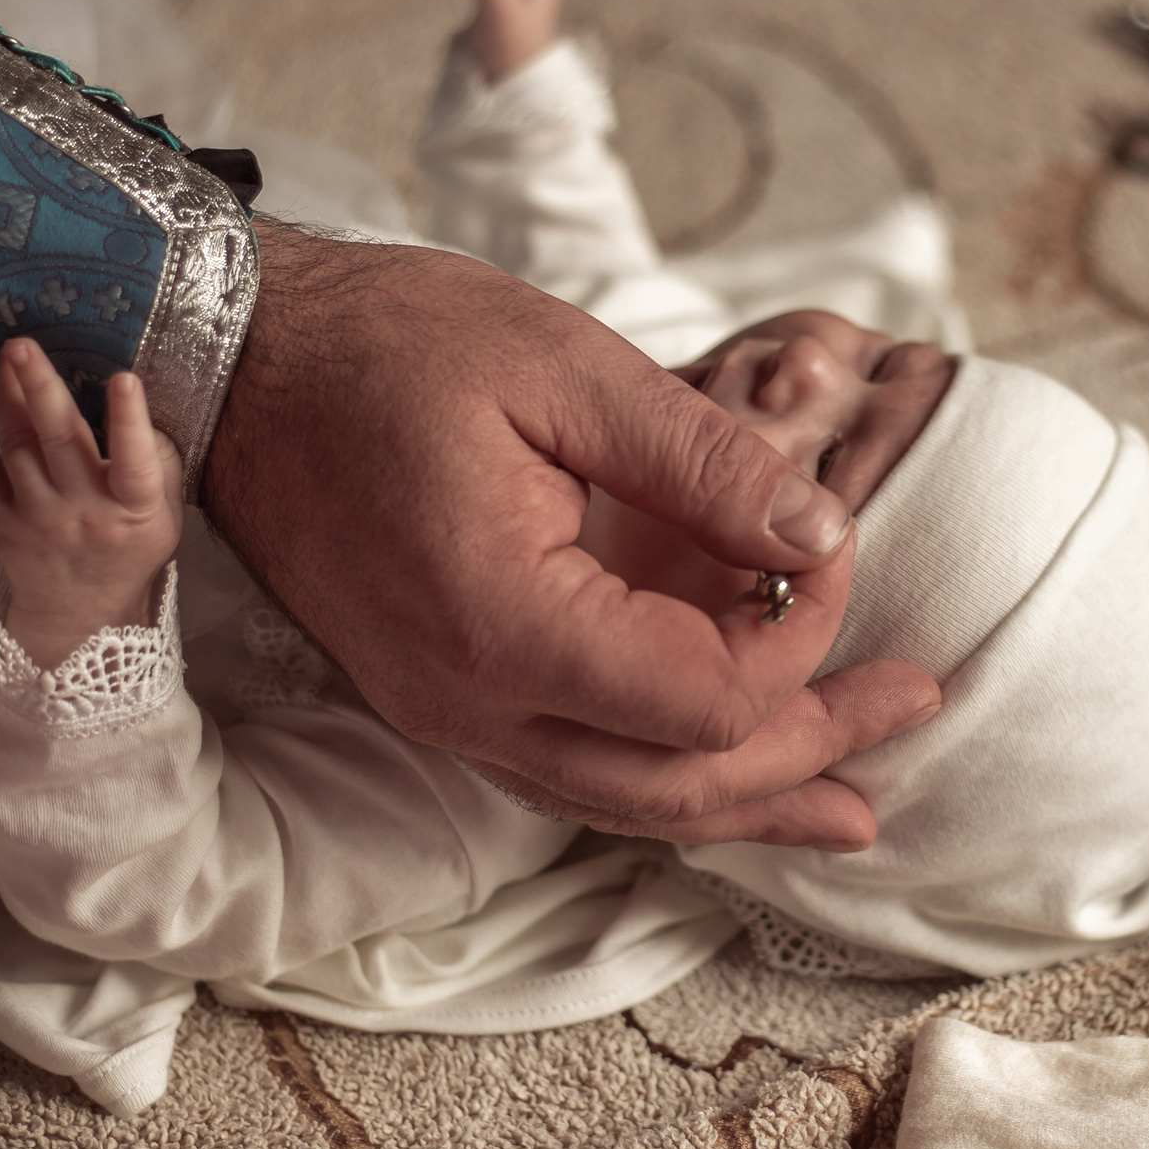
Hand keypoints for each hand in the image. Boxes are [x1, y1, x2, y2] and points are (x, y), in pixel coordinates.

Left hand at [0, 338, 183, 668]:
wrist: (81, 612)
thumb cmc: (129, 546)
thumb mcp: (163, 515)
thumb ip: (157, 463)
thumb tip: (137, 407)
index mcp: (134, 510)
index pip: (135, 462)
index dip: (129, 421)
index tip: (124, 379)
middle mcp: (83, 512)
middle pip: (60, 444)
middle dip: (42, 390)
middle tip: (23, 346)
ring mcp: (37, 515)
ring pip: (17, 446)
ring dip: (9, 395)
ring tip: (6, 354)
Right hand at [201, 226, 942, 851]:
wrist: (235, 360)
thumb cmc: (386, 343)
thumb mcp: (566, 367)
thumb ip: (708, 465)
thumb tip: (824, 540)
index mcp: (506, 624)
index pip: (706, 702)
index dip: (801, 642)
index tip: (833, 548)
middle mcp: (468, 704)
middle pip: (677, 787)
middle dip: (808, 754)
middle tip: (913, 706)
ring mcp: (443, 716)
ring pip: (622, 805)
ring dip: (746, 800)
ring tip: (854, 800)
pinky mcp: (437, 698)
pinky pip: (571, 772)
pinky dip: (665, 778)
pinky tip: (725, 773)